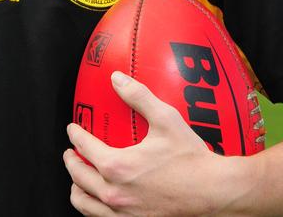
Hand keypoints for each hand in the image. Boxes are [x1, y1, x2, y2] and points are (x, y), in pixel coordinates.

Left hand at [63, 71, 247, 215]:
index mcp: (118, 167)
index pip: (85, 148)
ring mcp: (123, 214)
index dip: (75, 135)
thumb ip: (138, 95)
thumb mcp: (165, 118)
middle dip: (71, 162)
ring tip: (79, 179)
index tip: (73, 129)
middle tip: (72, 151)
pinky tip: (101, 198)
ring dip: (77, 188)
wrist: (212, 192)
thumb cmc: (190, 158)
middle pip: (79, 178)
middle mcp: (115, 194)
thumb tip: (117, 78)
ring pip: (84, 204)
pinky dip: (94, 207)